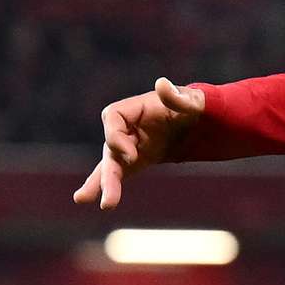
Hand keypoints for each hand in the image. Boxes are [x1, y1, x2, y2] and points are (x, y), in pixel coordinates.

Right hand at [74, 79, 208, 208]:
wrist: (201, 122)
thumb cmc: (196, 107)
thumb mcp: (192, 102)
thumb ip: (176, 97)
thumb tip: (162, 84)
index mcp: (135, 107)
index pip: (112, 116)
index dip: (116, 136)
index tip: (133, 154)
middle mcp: (127, 126)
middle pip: (109, 145)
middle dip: (107, 170)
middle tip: (107, 192)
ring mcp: (129, 144)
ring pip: (111, 164)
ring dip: (102, 183)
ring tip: (83, 199)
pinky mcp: (135, 160)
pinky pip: (118, 173)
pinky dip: (107, 186)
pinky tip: (92, 200)